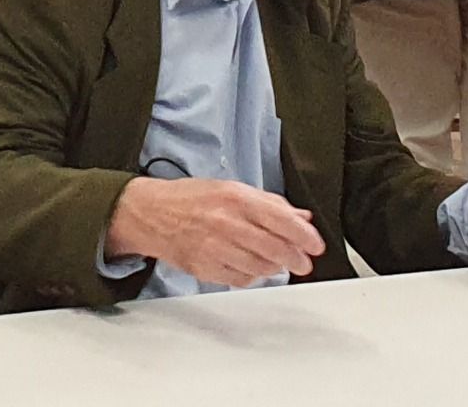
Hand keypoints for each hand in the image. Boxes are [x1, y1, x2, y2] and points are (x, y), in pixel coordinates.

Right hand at [106, 178, 325, 287]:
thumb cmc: (192, 198)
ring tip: (278, 262)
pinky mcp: (205, 268)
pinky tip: (253, 267)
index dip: (304, 235)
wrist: (151, 214)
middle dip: (296, 258)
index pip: (281, 219)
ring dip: (275, 267)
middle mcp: (226, 223)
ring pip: (259, 266)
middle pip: (273, 247)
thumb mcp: (232, 189)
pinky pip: (240, 279)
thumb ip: (269, 203)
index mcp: (236, 198)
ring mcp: (214, 248)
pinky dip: (252, 275)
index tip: (316, 245)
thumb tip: (301, 217)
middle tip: (305, 263)